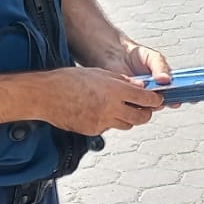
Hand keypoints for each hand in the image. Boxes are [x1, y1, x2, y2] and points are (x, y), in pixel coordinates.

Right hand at [46, 66, 164, 134]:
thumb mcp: (99, 73)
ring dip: (128, 118)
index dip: (155, 100)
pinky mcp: (93, 130)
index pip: (146, 99)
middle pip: (141, 117)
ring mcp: (102, 121)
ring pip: (126, 124)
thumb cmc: (69, 80)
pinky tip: (100, 112)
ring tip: (121, 109)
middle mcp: (111, 108)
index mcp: (115, 90)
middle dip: (146, 113)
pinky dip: (109, 121)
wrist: (46, 95)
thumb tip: (138, 87)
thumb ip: (121, 81)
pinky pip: (108, 127)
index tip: (157, 99)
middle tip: (145, 108)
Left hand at [114, 40, 180, 108]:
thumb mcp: (153, 57)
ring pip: (151, 107)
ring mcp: (142, 97)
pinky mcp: (129, 100)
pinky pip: (135, 106)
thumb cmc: (137, 55)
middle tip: (167, 98)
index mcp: (164, 82)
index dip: (185, 96)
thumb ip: (161, 68)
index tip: (192, 99)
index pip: (178, 92)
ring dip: (152, 103)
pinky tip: (136, 95)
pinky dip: (137, 103)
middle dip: (169, 101)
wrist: (116, 54)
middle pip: (166, 102)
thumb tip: (166, 80)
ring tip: (149, 93)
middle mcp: (154, 92)